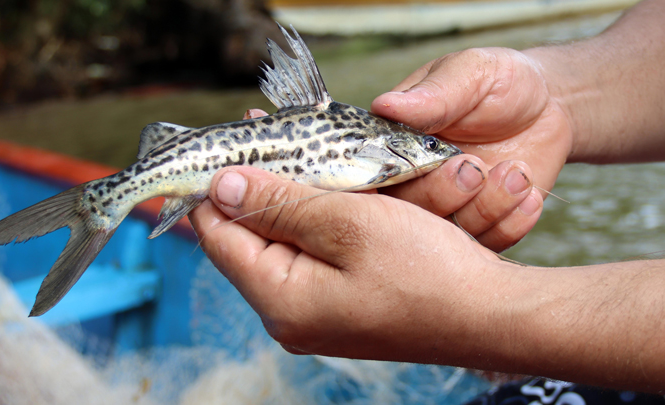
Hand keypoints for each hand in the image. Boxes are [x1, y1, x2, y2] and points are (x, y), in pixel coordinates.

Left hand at [189, 166, 508, 361]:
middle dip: (255, 187)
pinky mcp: (337, 309)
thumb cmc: (428, 271)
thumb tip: (223, 186)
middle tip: (266, 139)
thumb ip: (280, 204)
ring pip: (279, 245)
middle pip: (247, 240)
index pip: (219, 236)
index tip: (225, 146)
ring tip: (297, 157)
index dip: (214, 187)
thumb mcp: (349, 222)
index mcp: (281, 300)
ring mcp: (313, 317)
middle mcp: (288, 317)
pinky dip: (312, 223)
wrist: (490, 316)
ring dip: (287, 201)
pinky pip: (308, 258)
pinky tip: (326, 194)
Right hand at [372, 48, 572, 250]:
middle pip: (406, 214)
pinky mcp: (483, 225)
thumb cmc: (499, 82)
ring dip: (487, 206)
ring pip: (449, 234)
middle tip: (474, 166)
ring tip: (517, 173)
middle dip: (442, 194)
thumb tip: (385, 104)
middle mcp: (414, 182)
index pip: (371, 175)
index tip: (428, 164)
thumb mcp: (468, 74)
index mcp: (395, 145)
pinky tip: (528, 193)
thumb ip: (432, 95)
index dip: (393, 180)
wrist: (550, 104)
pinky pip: (487, 244)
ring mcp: (449, 208)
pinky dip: (511, 223)